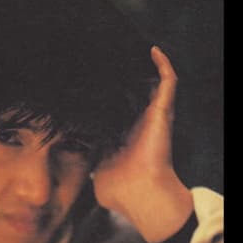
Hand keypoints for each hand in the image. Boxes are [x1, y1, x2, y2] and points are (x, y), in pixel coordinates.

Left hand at [92, 46, 193, 242]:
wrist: (140, 195)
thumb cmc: (119, 190)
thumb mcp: (95, 170)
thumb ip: (87, 160)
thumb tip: (73, 156)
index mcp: (124, 137)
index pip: (116, 109)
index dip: (106, 96)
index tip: (89, 82)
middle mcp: (140, 125)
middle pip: (134, 93)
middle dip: (123, 76)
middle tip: (106, 58)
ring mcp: (153, 117)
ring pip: (152, 83)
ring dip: (142, 67)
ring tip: (127, 46)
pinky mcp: (163, 112)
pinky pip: (168, 83)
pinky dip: (163, 65)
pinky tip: (152, 50)